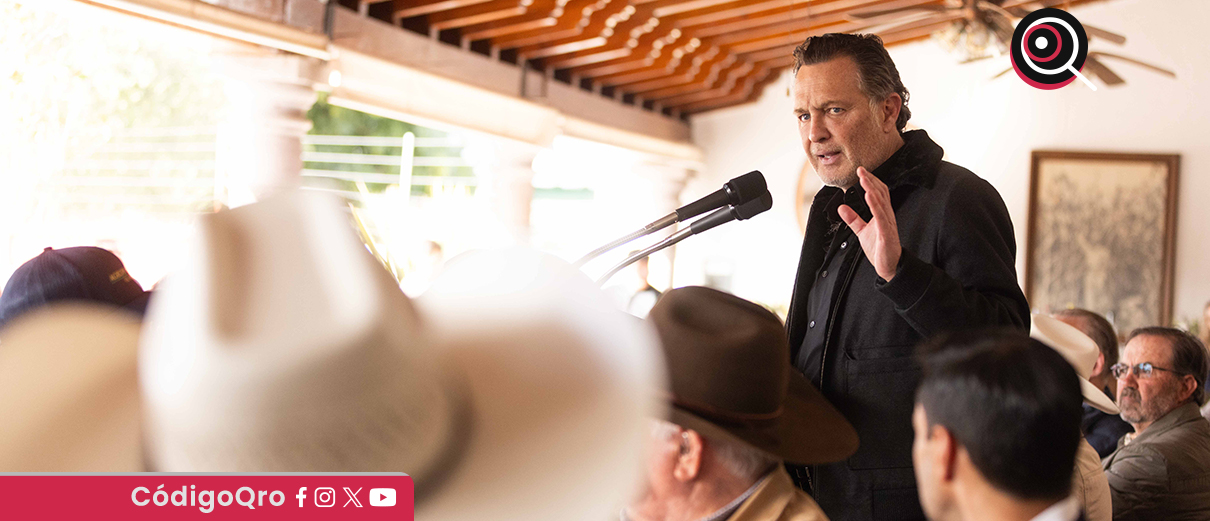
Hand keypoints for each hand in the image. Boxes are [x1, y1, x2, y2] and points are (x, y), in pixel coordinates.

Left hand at [837, 167, 901, 281]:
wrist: (889, 266)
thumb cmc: (879, 248)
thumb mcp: (862, 231)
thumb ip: (853, 219)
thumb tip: (841, 207)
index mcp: (882, 214)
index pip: (878, 193)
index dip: (870, 181)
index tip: (861, 171)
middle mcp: (887, 215)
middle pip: (880, 193)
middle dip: (870, 180)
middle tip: (861, 169)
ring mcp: (887, 223)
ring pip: (881, 202)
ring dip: (872, 189)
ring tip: (864, 179)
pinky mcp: (886, 233)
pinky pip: (881, 217)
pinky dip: (875, 205)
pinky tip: (869, 196)